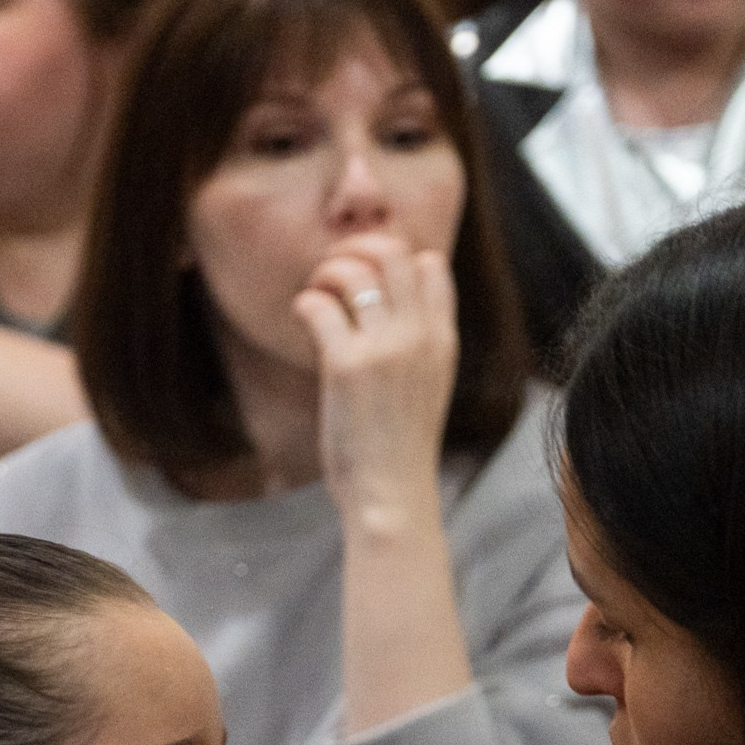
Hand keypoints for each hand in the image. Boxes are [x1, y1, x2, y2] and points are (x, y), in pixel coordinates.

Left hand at [293, 234, 457, 534]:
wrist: (393, 495)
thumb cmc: (401, 448)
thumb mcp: (428, 388)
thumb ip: (418, 347)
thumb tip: (390, 312)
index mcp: (443, 340)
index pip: (430, 265)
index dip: (394, 257)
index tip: (366, 275)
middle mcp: (419, 336)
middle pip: (392, 253)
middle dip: (355, 249)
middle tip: (331, 272)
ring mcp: (385, 348)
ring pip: (354, 271)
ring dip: (325, 272)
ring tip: (314, 292)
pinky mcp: (347, 366)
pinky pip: (321, 308)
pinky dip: (306, 302)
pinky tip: (302, 314)